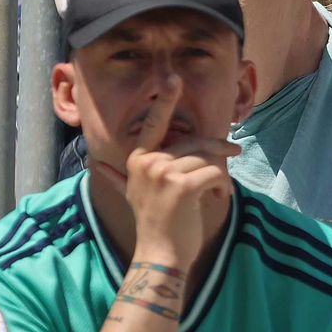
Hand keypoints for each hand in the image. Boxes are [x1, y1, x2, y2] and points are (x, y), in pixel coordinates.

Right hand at [97, 78, 239, 265]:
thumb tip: (96, 165)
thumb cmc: (154, 223)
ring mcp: (163, 173)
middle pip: (196, 141)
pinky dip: (223, 185)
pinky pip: (216, 173)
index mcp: (138, 159)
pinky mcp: (182, 186)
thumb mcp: (133, 194)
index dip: (165, 99)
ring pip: (209, 157)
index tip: (173, 78)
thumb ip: (119, 177)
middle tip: (235, 151)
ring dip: (222, 173)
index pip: (154, 124)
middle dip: (219, 147)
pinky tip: (219, 197)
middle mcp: (147, 162)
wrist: (159, 253)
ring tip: (219, 188)